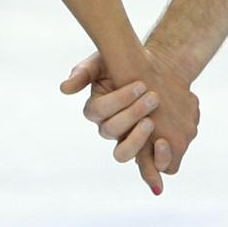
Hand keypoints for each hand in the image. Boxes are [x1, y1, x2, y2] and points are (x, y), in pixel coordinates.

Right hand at [59, 44, 200, 192]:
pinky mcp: (145, 148)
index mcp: (96, 108)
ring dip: (137, 139)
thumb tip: (64, 88)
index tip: (141, 84)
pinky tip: (163, 143)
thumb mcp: (101, 63)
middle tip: (153, 97)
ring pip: (122, 153)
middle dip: (133, 113)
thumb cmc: (123, 64)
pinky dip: (155, 159)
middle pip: (111, 130)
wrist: (154, 70)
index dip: (119, 99)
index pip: (98, 110)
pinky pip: (146, 163)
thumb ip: (83, 73)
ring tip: (152, 122)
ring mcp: (126, 138)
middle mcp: (108, 126)